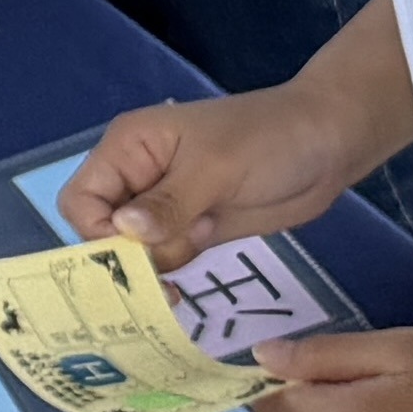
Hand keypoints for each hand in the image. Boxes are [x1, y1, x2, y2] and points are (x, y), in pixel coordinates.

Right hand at [57, 81, 367, 266]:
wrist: (331, 144)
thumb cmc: (269, 140)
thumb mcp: (216, 167)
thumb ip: (168, 203)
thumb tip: (122, 231)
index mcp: (129, 147)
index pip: (82, 199)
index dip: (97, 231)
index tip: (138, 251)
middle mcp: (138, 176)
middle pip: (100, 230)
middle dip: (128, 255)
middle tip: (172, 264)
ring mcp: (166, 205)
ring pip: (132, 250)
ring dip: (157, 264)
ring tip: (199, 250)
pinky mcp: (193, 227)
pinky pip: (164, 257)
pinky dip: (173, 271)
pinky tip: (198, 267)